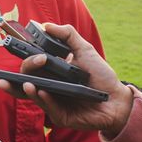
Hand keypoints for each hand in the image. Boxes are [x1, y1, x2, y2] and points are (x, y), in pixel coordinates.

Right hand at [0, 23, 132, 136]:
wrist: (117, 97)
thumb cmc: (100, 75)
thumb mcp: (84, 50)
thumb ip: (67, 35)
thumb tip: (46, 25)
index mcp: (50, 72)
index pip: (30, 66)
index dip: (27, 59)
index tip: (32, 50)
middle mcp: (48, 87)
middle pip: (26, 80)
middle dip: (24, 71)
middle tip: (38, 61)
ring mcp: (53, 102)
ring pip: (33, 96)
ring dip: (27, 89)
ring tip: (27, 83)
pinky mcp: (61, 116)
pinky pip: (49, 109)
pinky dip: (44, 100)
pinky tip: (43, 92)